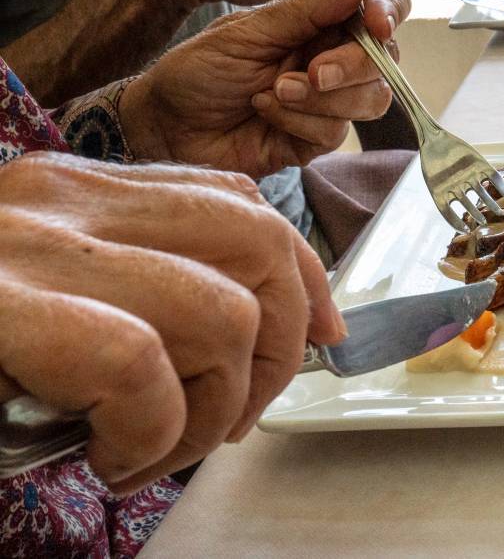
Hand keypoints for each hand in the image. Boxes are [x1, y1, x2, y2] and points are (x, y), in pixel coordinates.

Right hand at [0, 153, 344, 492]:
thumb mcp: (48, 300)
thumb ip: (136, 294)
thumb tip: (245, 343)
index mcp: (78, 192)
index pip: (237, 202)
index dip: (303, 275)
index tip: (324, 337)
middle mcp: (63, 199)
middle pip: (259, 242)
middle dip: (279, 348)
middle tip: (228, 425)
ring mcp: (31, 245)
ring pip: (221, 311)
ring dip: (212, 411)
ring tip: (151, 456)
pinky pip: (138, 363)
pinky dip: (149, 431)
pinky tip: (110, 459)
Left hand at [120, 0, 409, 177]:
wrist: (165, 126)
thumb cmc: (198, 70)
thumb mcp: (248, 31)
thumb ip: (307, 10)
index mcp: (319, 21)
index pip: (378, 7)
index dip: (389, 10)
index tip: (377, 23)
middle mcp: (332, 57)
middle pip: (383, 60)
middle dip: (353, 66)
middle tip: (313, 71)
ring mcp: (328, 101)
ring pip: (371, 99)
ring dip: (324, 98)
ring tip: (274, 92)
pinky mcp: (316, 138)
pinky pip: (336, 132)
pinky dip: (299, 122)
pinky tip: (264, 112)